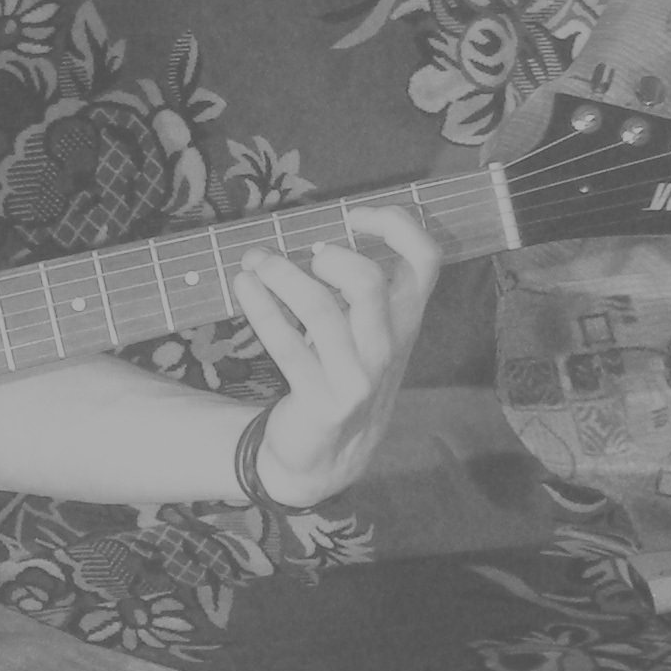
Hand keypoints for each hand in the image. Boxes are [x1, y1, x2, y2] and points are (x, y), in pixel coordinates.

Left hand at [230, 205, 440, 509]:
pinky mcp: (323, 400)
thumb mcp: (363, 331)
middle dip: (325, 257)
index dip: (395, 225)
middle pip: (368, 282)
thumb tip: (311, 238)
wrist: (329, 455)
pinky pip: (287, 345)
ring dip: (279, 276)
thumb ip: (354, 289)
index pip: (427, 260)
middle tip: (296, 254)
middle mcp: (389, 346)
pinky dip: (261, 308)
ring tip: (254, 262)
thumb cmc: (341, 375)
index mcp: (406, 320)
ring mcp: (359, 377)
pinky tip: (243, 287)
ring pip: (321, 310)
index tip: (354, 214)